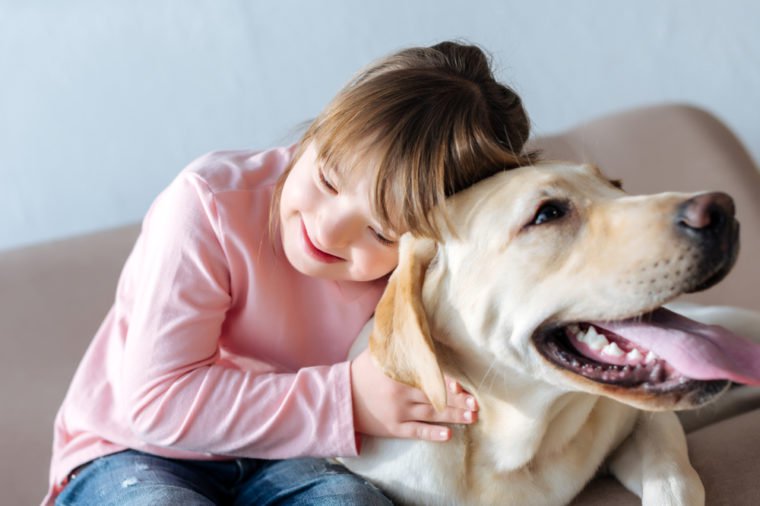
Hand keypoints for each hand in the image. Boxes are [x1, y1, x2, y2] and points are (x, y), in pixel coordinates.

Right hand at [350, 348, 477, 441]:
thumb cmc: (362, 371)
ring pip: (431, 414)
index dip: (446, 381)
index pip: (427, 376)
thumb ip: (395, 336)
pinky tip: (448, 435)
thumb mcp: (376, 350)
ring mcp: (397, 412)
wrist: (340, 398)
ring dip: (453, 416)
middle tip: (476, 404)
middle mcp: (400, 393)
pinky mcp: (394, 428)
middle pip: (434, 396)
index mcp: (398, 372)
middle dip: (457, 401)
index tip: (462, 385)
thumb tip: (407, 311)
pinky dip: (432, 434)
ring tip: (472, 417)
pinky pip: (416, 432)